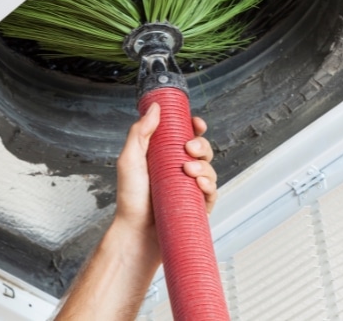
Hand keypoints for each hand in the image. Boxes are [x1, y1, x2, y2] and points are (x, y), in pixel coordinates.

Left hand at [114, 102, 217, 260]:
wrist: (136, 233)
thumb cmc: (130, 198)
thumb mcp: (130, 159)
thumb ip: (140, 132)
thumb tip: (155, 108)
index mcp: (164, 155)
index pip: (185, 135)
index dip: (194, 127)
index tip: (196, 123)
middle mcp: (178, 169)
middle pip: (201, 149)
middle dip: (201, 144)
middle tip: (189, 149)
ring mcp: (189, 187)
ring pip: (209, 168)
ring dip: (204, 164)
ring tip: (189, 170)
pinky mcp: (197, 205)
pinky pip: (212, 191)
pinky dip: (210, 184)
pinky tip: (200, 184)